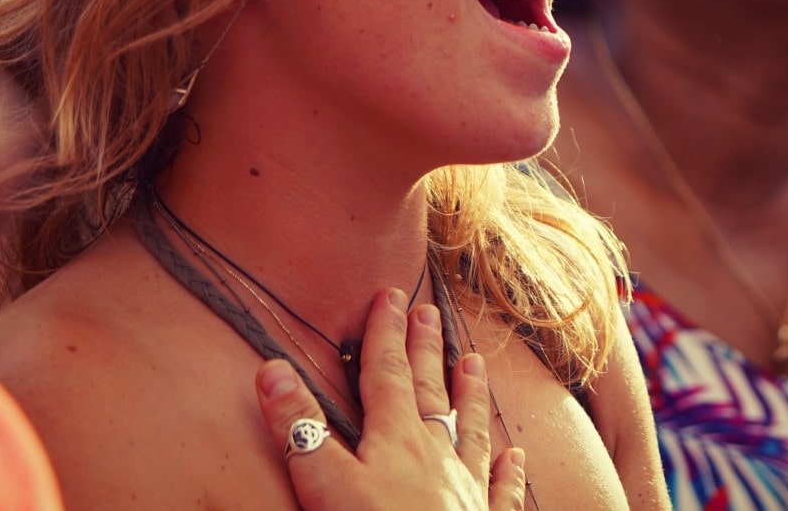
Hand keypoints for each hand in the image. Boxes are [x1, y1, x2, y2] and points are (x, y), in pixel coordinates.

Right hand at [257, 288, 525, 509]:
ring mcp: (466, 490)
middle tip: (429, 311)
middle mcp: (436, 456)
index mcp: (396, 440)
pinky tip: (516, 457)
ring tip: (475, 361)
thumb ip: (301, 429)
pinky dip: (508, 471)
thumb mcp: (326, 485)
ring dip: (469, 394)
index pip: (387, 375)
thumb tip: (271, 369)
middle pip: (429, 391)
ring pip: (468, 430)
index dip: (385, 334)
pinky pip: (501, 491)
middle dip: (425, 350)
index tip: (390, 297)